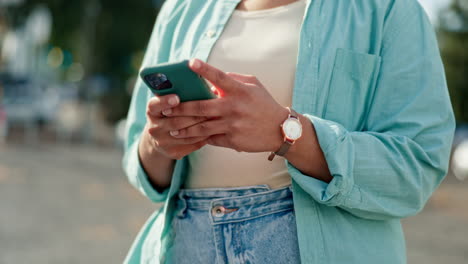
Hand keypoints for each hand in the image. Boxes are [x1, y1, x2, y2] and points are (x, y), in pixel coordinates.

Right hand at [142, 94, 208, 159]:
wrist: (160, 138)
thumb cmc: (170, 113)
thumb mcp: (168, 103)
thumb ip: (177, 94)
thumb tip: (198, 84)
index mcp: (152, 111)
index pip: (155, 105)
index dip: (165, 101)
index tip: (176, 97)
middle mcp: (153, 128)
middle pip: (175, 122)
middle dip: (193, 115)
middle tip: (208, 108)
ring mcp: (162, 142)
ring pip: (185, 134)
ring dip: (201, 126)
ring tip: (214, 118)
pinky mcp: (172, 152)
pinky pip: (191, 144)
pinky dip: (202, 137)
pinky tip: (212, 130)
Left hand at [163, 59, 288, 152]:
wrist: (280, 130)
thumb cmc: (264, 104)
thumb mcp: (253, 85)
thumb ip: (232, 79)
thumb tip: (211, 80)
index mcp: (240, 91)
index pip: (219, 77)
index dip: (203, 69)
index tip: (189, 62)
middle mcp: (234, 107)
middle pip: (201, 107)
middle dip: (180, 108)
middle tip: (165, 109)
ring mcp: (233, 125)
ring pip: (202, 127)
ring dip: (184, 128)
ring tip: (171, 129)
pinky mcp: (232, 140)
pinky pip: (211, 138)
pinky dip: (198, 138)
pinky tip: (187, 138)